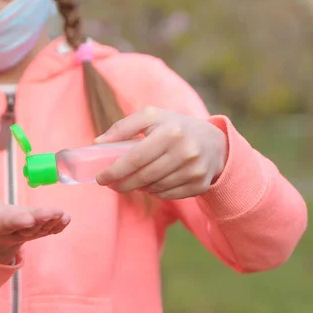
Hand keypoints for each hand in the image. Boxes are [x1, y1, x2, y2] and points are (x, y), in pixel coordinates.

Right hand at [0, 200, 70, 263]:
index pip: (9, 224)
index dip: (18, 221)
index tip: (28, 218)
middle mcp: (15, 233)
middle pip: (29, 227)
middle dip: (40, 219)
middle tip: (51, 212)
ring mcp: (27, 234)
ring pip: (40, 229)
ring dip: (52, 221)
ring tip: (61, 214)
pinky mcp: (36, 232)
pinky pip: (48, 231)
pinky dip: (57, 226)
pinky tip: (66, 219)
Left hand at [95, 107, 227, 199]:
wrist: (214, 142)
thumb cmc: (174, 127)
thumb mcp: (151, 117)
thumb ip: (122, 127)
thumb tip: (98, 143)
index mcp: (170, 132)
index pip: (135, 158)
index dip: (114, 171)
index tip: (100, 177)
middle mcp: (185, 151)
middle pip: (144, 177)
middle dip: (122, 183)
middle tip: (110, 184)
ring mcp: (195, 170)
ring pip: (154, 188)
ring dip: (137, 188)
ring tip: (130, 181)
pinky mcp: (200, 185)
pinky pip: (167, 195)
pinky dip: (154, 192)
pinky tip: (148, 185)